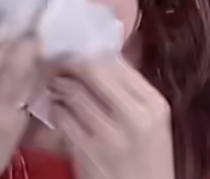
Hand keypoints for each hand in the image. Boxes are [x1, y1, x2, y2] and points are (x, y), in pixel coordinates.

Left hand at [49, 56, 173, 178]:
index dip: (91, 53)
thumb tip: (102, 54)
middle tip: (59, 62)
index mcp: (153, 103)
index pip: (116, 62)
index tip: (77, 51)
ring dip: (59, 85)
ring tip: (55, 83)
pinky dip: (56, 108)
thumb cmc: (146, 158)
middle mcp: (135, 116)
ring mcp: (110, 135)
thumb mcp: (152, 121)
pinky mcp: (88, 152)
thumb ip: (130, 89)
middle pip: (93, 72)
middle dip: (71, 64)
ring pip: (74, 93)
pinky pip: (63, 118)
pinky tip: (56, 107)